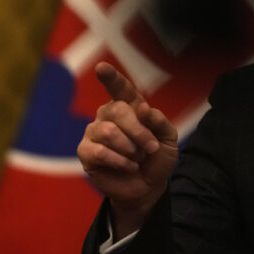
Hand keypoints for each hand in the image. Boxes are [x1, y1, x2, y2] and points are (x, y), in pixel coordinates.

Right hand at [77, 62, 177, 237]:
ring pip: (109, 132)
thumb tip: (143, 108)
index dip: (111, 77)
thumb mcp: (168, 138)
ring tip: (137, 158)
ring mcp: (94, 131)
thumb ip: (159, 121)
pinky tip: (128, 166)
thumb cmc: (156, 157)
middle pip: (118, 110)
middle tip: (150, 148)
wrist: (148, 186)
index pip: (119, 87)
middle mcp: (108, 114)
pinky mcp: (85, 151)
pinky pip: (99, 151)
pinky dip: (120, 161)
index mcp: (129, 106)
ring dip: (130, 149)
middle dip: (139, 132)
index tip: (102, 68)